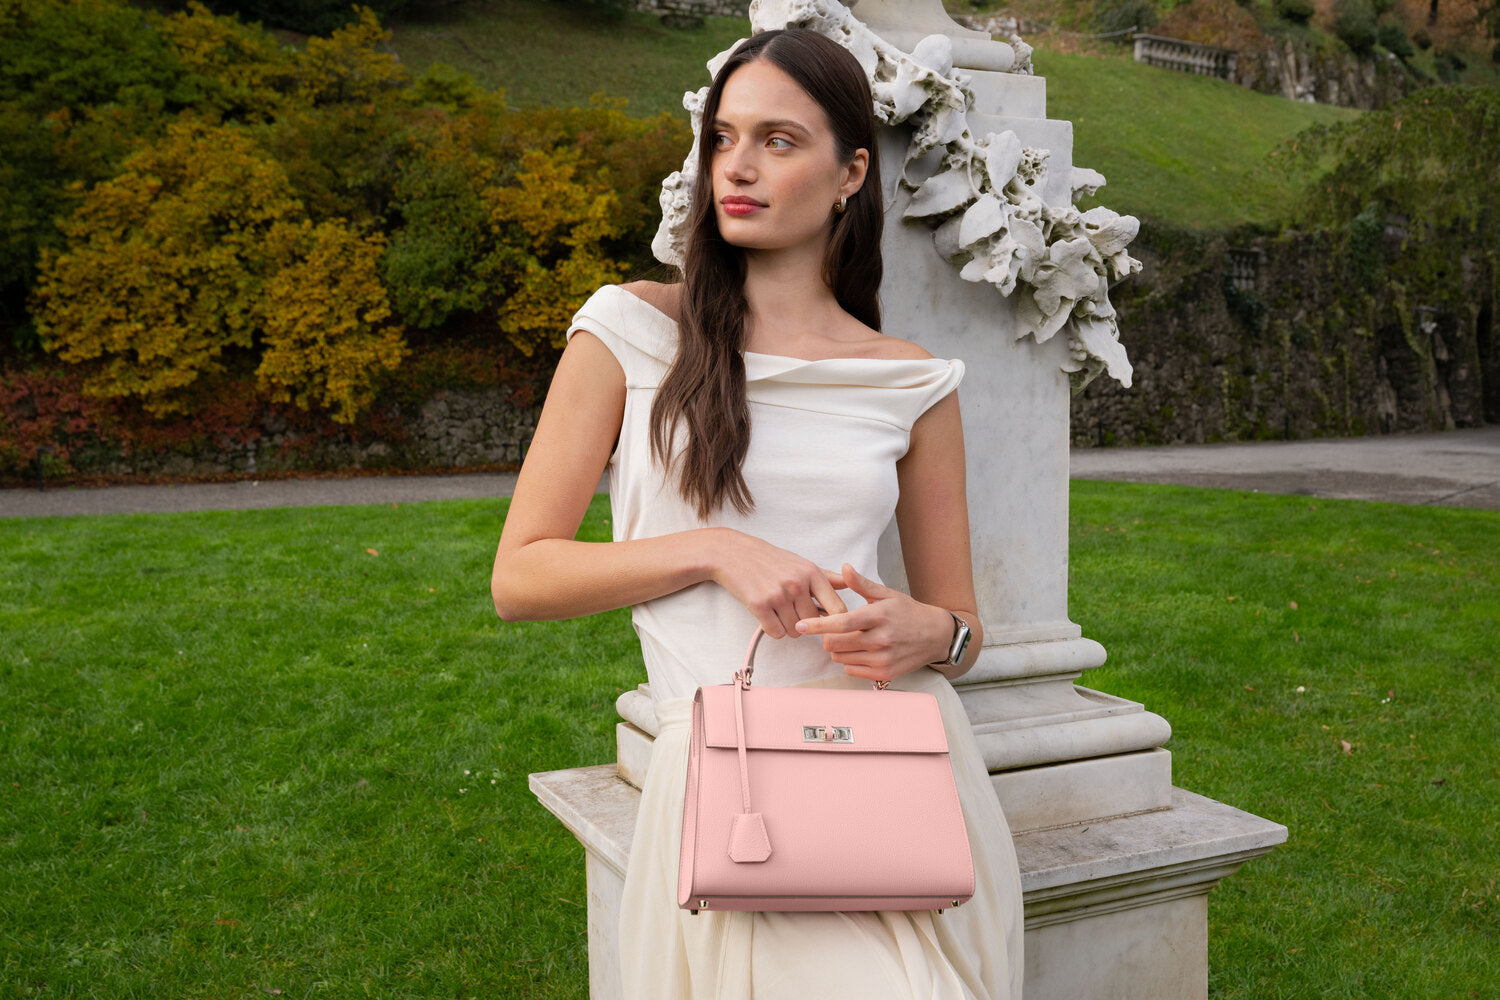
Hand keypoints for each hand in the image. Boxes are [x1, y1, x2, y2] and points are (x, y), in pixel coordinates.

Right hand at [708, 529, 847, 638]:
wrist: (732, 552)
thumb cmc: (769, 559)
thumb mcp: (801, 562)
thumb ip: (827, 577)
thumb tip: (850, 584)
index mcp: (812, 573)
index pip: (838, 609)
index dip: (836, 622)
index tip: (827, 626)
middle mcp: (797, 584)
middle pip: (814, 624)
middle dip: (805, 624)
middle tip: (792, 613)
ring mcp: (778, 594)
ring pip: (795, 631)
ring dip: (787, 627)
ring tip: (777, 611)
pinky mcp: (760, 605)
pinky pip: (776, 633)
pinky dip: (772, 629)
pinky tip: (766, 616)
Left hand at [793, 564, 953, 682]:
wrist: (936, 636)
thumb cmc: (908, 612)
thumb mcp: (886, 594)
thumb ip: (861, 584)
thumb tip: (844, 567)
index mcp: (878, 616)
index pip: (842, 623)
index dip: (818, 625)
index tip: (801, 625)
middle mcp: (880, 640)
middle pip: (834, 644)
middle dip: (826, 636)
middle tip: (833, 629)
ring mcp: (882, 659)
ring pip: (840, 658)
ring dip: (838, 649)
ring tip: (850, 638)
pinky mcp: (884, 674)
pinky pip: (850, 670)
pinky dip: (849, 661)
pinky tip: (860, 651)